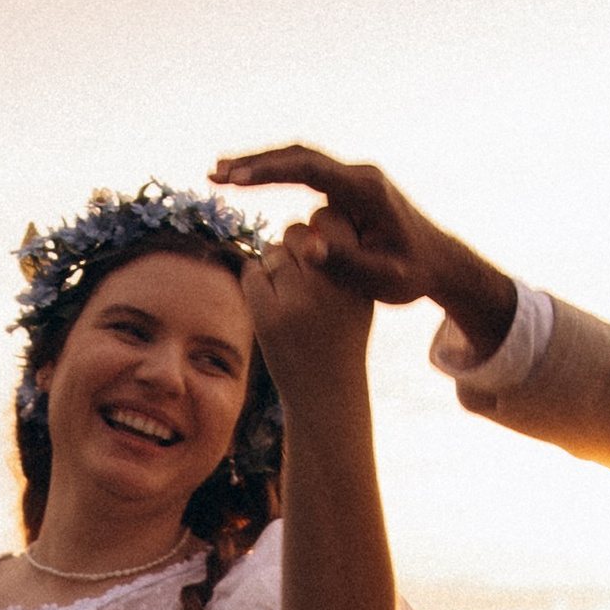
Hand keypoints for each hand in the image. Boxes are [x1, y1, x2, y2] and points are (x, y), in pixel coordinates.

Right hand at [211, 143, 516, 358]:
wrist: (440, 263)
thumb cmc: (413, 276)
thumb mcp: (382, 278)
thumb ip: (345, 263)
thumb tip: (308, 247)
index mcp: (366, 192)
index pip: (309, 171)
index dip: (269, 173)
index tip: (234, 181)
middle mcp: (360, 175)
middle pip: (300, 156)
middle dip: (255, 164)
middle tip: (214, 173)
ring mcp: (355, 178)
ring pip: (301, 160)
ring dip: (261, 166)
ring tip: (221, 176)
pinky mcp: (349, 186)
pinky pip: (307, 172)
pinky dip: (276, 174)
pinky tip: (248, 183)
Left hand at [241, 224, 372, 397]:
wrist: (328, 393)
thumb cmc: (343, 338)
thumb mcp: (357, 296)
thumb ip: (342, 257)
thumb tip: (312, 219)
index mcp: (356, 274)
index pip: (331, 216)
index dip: (321, 228)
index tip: (321, 252)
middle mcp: (329, 284)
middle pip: (297, 231)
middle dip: (294, 247)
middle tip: (301, 276)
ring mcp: (298, 301)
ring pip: (273, 251)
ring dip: (274, 266)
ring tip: (289, 295)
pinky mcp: (269, 317)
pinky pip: (252, 273)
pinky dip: (257, 283)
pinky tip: (270, 303)